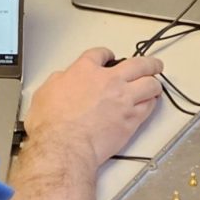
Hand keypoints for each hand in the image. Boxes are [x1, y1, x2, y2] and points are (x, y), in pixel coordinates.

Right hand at [23, 47, 162, 169]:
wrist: (64, 145)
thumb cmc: (52, 124)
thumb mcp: (44, 93)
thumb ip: (57, 81)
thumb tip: (61, 80)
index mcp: (84, 71)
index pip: (100, 54)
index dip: (107, 55)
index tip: (109, 58)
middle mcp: (108, 81)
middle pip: (138, 64)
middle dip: (148, 63)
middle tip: (152, 65)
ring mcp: (123, 99)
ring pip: (150, 84)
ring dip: (154, 83)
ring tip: (155, 85)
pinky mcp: (131, 119)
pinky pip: (149, 106)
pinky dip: (151, 104)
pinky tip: (150, 104)